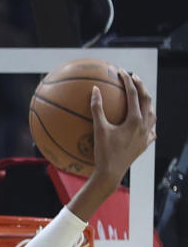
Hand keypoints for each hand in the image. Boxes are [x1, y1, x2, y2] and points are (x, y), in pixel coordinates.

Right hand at [90, 70, 155, 185]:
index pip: (133, 94)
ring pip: (152, 113)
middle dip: (140, 86)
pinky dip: (149, 123)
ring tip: (141, 97)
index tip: (121, 72)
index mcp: (135, 120)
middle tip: (133, 78)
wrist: (110, 174)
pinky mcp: (144, 145)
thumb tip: (95, 90)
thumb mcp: (99, 129)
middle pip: (147, 100)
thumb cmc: (104, 153)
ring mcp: (146, 136)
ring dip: (147, 102)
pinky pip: (151, 130)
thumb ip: (97, 108)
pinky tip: (145, 123)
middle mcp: (144, 126)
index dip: (127, 81)